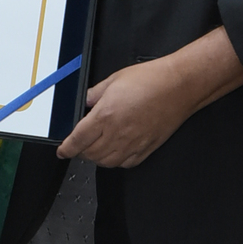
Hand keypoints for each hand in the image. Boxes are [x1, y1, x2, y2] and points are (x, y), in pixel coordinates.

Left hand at [57, 27, 242, 167]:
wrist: (179, 86)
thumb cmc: (152, 80)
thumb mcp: (115, 79)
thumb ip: (95, 94)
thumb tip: (86, 102)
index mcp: (106, 115)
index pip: (78, 140)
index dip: (66, 148)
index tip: (63, 151)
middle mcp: (118, 133)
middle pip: (90, 154)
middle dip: (80, 152)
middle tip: (79, 145)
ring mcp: (133, 143)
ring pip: (106, 163)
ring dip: (96, 159)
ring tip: (95, 149)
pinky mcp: (147, 147)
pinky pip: (126, 164)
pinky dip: (116, 162)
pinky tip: (116, 152)